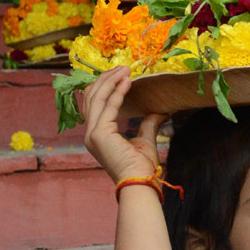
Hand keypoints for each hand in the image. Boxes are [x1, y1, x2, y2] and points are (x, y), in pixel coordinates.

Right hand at [83, 66, 165, 184]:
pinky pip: (108, 106)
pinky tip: (127, 82)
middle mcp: (90, 133)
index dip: (106, 87)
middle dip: (106, 80)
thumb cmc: (141, 166)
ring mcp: (92, 134)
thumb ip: (148, 124)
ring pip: (97, 98)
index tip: (121, 74)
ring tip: (124, 70)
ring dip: (110, 81)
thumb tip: (160, 111)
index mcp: (97, 135)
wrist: (140, 182)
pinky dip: (118, 92)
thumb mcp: (145, 140)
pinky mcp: (99, 134)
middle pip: (92, 98)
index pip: (96, 104)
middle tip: (122, 67)